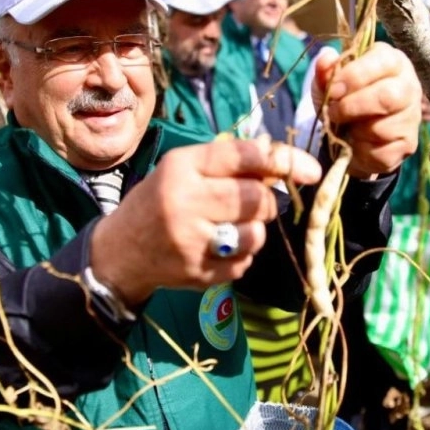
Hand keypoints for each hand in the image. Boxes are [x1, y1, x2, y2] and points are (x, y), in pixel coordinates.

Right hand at [89, 137, 321, 304]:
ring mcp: (191, 241)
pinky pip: (244, 263)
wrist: (119, 252)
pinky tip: (217, 249)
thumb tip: (281, 158)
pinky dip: (240, 256)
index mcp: (181, 167)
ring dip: (252, 230)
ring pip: (255, 234)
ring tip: (228, 227)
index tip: (310, 171)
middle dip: (263, 200)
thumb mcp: (182, 169)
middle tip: (250, 203)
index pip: (243, 157)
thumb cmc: (158, 201)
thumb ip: (228, 162)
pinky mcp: (197, 273)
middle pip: (255, 198)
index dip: (283, 161)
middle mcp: (184, 202)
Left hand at [311, 43, 422, 178]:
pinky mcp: (408, 143)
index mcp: (393, 62)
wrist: (351, 136)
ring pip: (383, 127)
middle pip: (388, 96)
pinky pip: (382, 151)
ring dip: (356, 130)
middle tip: (334, 112)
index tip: (334, 89)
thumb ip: (326, 69)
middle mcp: (409, 86)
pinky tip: (357, 142)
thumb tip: (326, 58)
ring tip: (346, 127)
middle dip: (353, 106)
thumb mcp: (330, 82)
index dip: (356, 75)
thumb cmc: (344, 99)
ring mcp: (412, 116)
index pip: (385, 61)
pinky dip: (362, 149)